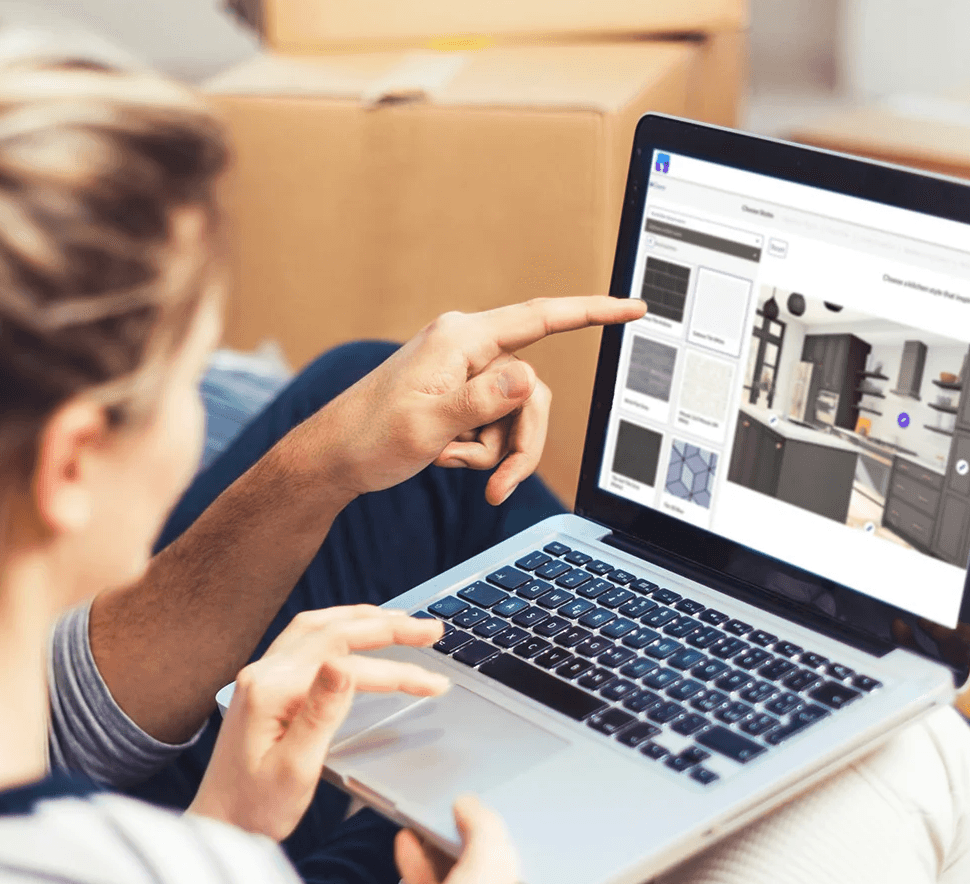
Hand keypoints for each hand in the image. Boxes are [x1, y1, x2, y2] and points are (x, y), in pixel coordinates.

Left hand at [189, 607, 447, 840]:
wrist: (217, 826)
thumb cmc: (256, 809)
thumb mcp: (295, 769)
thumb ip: (321, 713)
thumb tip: (343, 666)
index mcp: (271, 691)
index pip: (349, 667)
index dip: (398, 672)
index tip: (436, 683)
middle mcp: (263, 673)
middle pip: (334, 631)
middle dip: (389, 627)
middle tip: (432, 630)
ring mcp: (261, 676)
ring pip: (319, 627)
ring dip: (363, 619)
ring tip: (403, 621)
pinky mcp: (265, 685)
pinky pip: (306, 639)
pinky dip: (340, 628)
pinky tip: (357, 632)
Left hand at [309, 295, 645, 505]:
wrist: (333, 460)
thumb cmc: (370, 438)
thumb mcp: (427, 424)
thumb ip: (482, 401)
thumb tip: (529, 378)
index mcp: (463, 339)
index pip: (542, 318)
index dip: (593, 313)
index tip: (635, 308)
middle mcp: (468, 348)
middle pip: (533, 394)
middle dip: (520, 444)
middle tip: (496, 488)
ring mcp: (464, 374)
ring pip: (517, 416)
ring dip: (492, 452)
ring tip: (449, 463)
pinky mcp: (459, 398)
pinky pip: (495, 427)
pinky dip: (476, 453)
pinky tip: (441, 456)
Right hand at [379, 796, 562, 883]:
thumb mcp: (491, 865)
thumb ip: (485, 827)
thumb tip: (471, 806)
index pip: (541, 860)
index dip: (527, 831)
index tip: (512, 804)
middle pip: (499, 866)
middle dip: (481, 835)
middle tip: (467, 806)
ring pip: (462, 877)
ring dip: (446, 846)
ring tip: (433, 817)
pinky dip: (421, 866)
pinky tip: (408, 843)